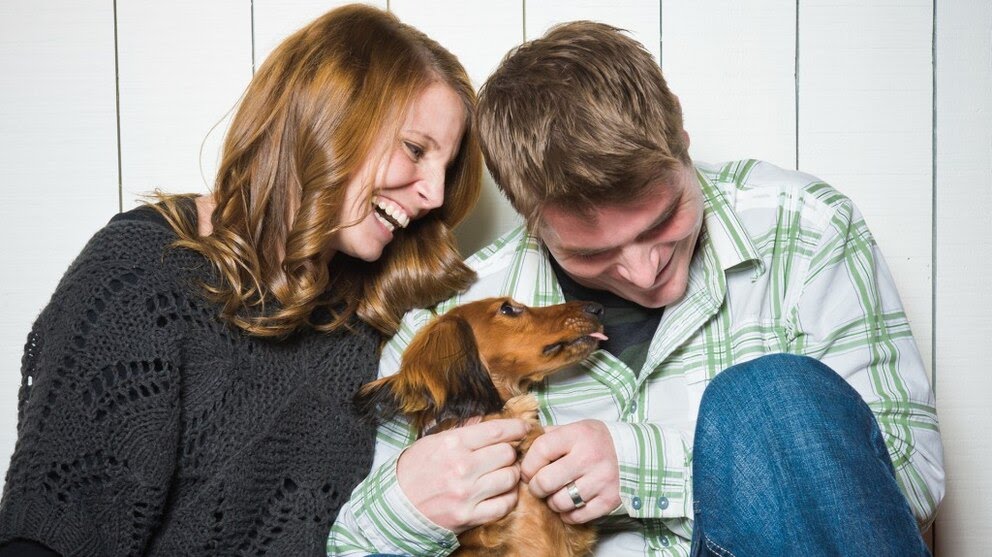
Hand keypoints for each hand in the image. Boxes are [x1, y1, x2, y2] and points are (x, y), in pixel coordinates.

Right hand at [397, 418, 529, 532]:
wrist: (396, 505)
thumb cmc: (415, 470)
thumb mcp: (434, 441)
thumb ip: (462, 431)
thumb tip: (488, 420)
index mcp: (453, 444)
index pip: (496, 431)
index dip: (516, 428)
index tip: (524, 428)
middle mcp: (462, 467)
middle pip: (507, 454)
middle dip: (510, 453)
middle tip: (504, 456)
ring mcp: (466, 493)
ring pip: (510, 478)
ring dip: (511, 475)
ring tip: (502, 474)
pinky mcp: (469, 516)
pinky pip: (505, 504)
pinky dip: (508, 498)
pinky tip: (501, 493)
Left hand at [520, 419, 620, 523]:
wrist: (637, 452)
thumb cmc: (598, 440)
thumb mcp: (577, 427)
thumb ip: (552, 435)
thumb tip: (524, 446)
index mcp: (578, 435)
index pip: (540, 450)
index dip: (528, 464)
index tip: (529, 471)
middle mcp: (589, 457)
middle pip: (546, 481)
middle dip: (536, 487)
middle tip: (539, 486)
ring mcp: (600, 480)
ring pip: (560, 502)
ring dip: (552, 502)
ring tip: (556, 494)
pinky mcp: (609, 500)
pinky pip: (577, 516)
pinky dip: (568, 514)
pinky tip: (570, 504)